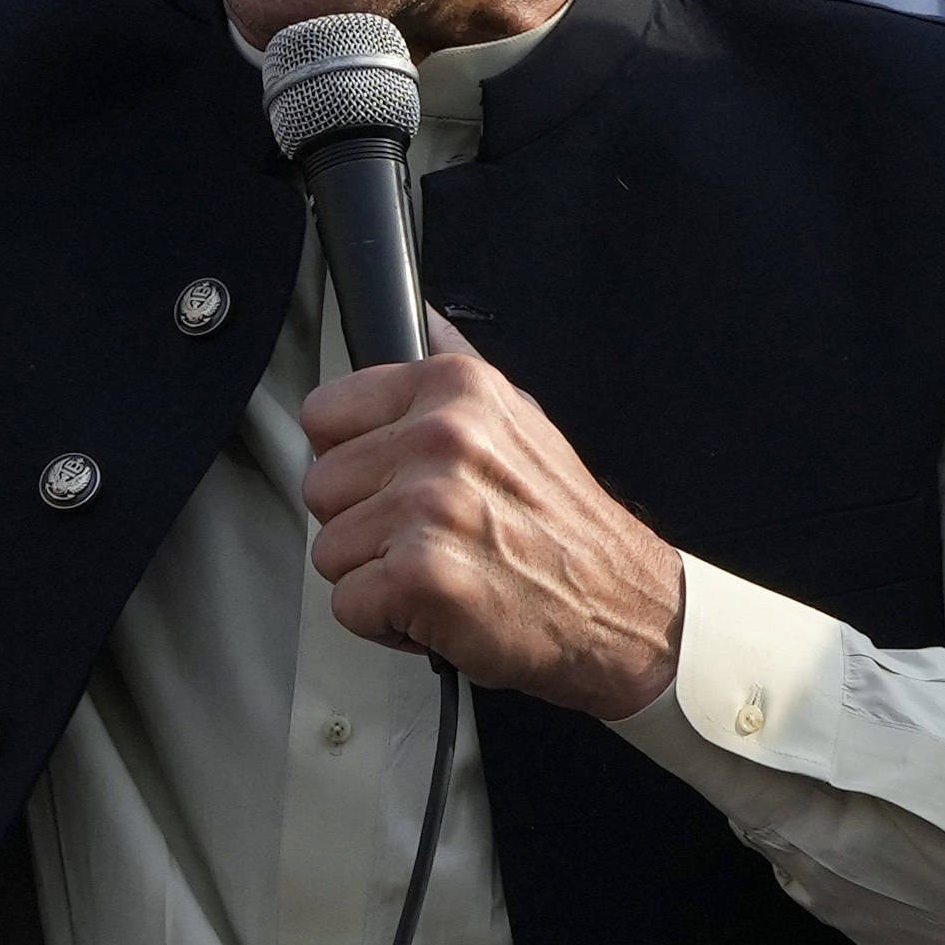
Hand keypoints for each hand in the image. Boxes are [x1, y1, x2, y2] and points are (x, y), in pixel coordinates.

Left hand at [294, 322, 691, 716]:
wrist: (624, 608)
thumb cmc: (568, 529)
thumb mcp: (523, 418)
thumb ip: (459, 366)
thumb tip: (421, 319)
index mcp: (456, 390)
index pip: (325, 412)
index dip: (351, 461)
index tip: (390, 484)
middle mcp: (439, 438)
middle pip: (320, 486)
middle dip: (363, 524)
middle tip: (429, 537)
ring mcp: (427, 506)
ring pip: (329, 549)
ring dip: (375, 577)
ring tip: (441, 571)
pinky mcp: (419, 575)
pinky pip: (347, 605)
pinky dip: (386, 625)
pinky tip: (437, 609)